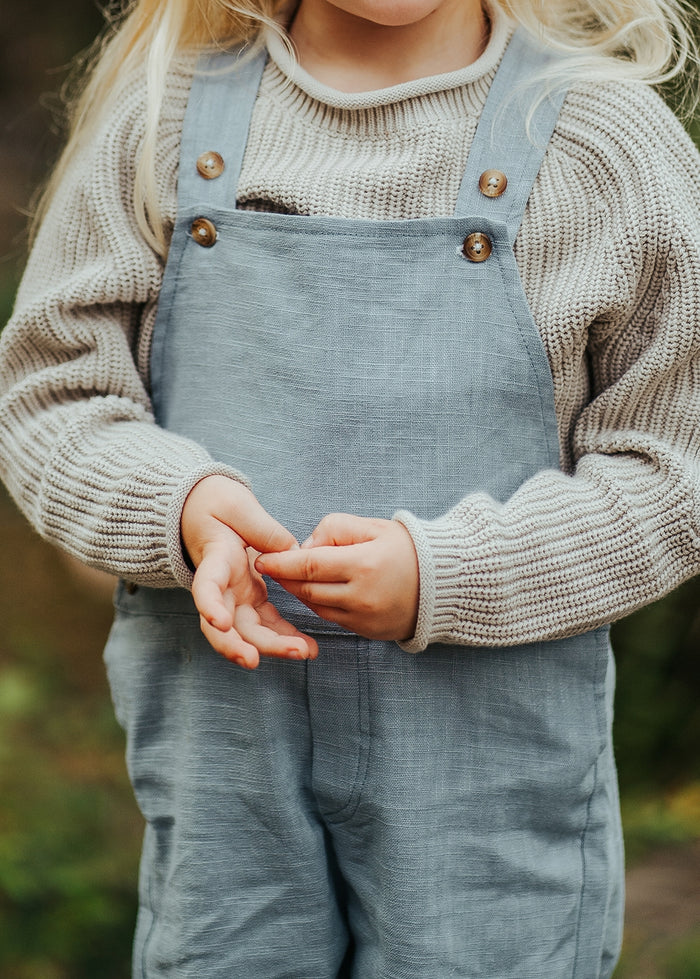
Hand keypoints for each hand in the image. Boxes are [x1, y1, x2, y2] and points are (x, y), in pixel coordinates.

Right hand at [181, 476, 317, 667]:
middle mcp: (220, 587)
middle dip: (250, 644)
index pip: (206, 587)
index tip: (220, 623)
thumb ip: (262, 528)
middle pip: (228, 625)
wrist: (201, 510)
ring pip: (247, 631)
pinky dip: (284, 636)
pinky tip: (307, 647)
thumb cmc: (216, 505)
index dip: (210, 606)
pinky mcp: (250, 598)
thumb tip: (290, 550)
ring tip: (305, 652)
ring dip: (274, 646)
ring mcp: (234, 596)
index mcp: (213, 560)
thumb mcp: (237, 505)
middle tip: (284, 651)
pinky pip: (266, 623)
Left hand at [255, 513, 418, 641]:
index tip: (261, 560)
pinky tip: (315, 591)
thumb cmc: (406, 548)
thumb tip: (306, 547)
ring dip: (300, 593)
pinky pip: (332, 619)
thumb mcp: (373, 527)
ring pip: (316, 607)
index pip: (309, 566)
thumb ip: (334, 529)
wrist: (444, 584)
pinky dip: (319, 605)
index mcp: (364, 565)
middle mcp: (362, 597)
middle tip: (270, 567)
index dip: (281, 564)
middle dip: (285, 579)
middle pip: (308, 591)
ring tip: (291, 577)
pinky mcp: (367, 632)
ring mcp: (365, 619)